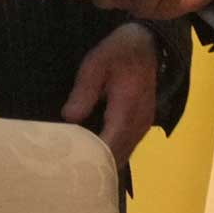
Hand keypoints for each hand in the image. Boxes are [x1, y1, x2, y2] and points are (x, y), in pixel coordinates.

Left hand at [61, 23, 158, 165]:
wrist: (146, 43)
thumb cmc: (118, 53)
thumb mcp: (94, 65)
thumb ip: (83, 92)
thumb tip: (69, 119)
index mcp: (127, 110)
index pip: (109, 148)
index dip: (89, 161)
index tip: (67, 166)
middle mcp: (139, 124)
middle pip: (117, 158)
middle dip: (94, 166)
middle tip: (67, 169)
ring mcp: (144, 126)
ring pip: (123, 156)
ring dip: (104, 161)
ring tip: (77, 162)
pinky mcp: (143, 125)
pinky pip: (127, 148)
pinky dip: (111, 153)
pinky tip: (93, 151)